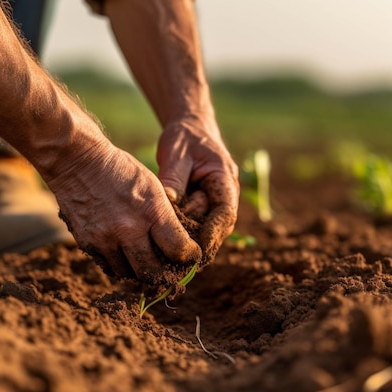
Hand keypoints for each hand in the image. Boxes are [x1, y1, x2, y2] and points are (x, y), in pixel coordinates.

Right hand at [47, 143, 201, 281]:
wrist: (78, 162)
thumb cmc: (121, 170)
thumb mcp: (154, 187)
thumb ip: (165, 218)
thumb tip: (177, 245)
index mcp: (151, 211)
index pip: (178, 250)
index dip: (188, 256)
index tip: (188, 255)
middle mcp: (128, 229)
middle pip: (152, 273)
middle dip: (163, 274)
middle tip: (167, 269)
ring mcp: (105, 239)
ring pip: (128, 274)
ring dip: (138, 270)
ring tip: (144, 259)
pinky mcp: (87, 243)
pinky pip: (108, 266)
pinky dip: (119, 264)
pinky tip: (124, 253)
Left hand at [157, 117, 239, 264]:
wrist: (191, 128)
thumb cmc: (185, 138)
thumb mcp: (176, 153)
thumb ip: (173, 178)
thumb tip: (167, 204)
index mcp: (224, 179)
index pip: (225, 213)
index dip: (213, 233)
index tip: (197, 249)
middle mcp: (225, 194)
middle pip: (217, 227)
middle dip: (200, 245)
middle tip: (178, 263)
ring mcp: (215, 201)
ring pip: (207, 229)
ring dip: (191, 243)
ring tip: (170, 262)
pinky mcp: (203, 206)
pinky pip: (197, 225)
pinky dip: (184, 235)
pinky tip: (166, 247)